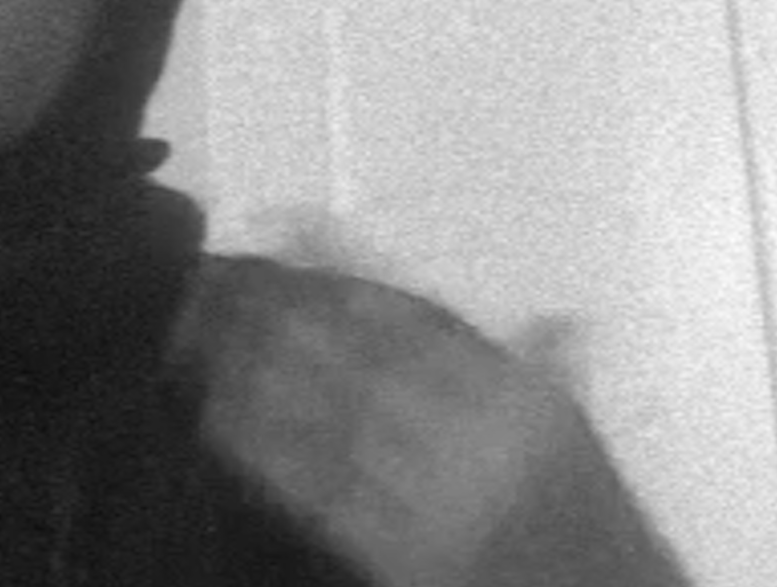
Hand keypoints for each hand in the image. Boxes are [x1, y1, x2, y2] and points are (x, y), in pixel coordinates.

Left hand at [196, 272, 573, 586]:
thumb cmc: (586, 527)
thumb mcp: (573, 438)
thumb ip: (547, 369)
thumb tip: (554, 318)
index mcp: (518, 399)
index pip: (413, 316)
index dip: (340, 267)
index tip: (283, 226)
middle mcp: (472, 435)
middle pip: (350, 353)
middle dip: (274, 308)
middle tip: (208, 273)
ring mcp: (427, 495)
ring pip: (320, 412)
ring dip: (250, 364)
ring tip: (190, 325)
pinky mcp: (391, 552)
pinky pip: (312, 488)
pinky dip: (259, 445)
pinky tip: (211, 411)